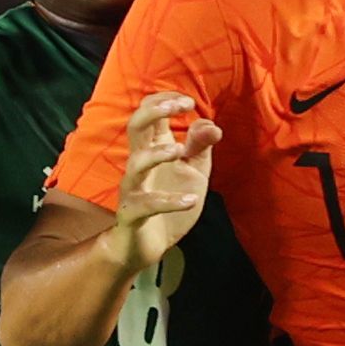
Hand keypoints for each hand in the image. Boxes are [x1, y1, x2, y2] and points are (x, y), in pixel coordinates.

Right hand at [108, 92, 215, 272]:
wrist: (149, 244)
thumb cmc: (169, 199)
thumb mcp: (193, 172)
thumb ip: (200, 148)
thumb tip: (211, 124)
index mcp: (153, 148)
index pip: (149, 113)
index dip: (166, 101)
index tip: (188, 102)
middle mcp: (140, 164)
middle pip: (135, 126)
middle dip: (154, 111)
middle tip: (179, 106)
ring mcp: (133, 188)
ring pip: (136, 164)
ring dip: (157, 154)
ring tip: (179, 150)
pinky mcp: (132, 213)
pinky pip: (146, 205)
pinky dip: (168, 202)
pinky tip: (190, 201)